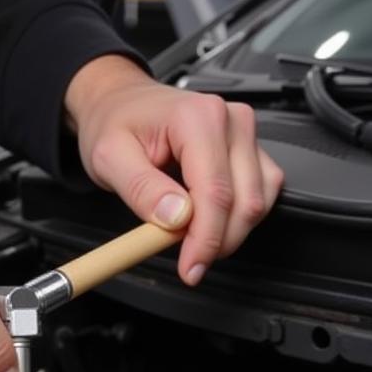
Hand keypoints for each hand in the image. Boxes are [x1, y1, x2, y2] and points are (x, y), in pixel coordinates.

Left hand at [64, 55, 283, 284]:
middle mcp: (231, 120)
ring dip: (231, 232)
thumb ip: (141, 188)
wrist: (119, 102)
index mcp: (198, 118)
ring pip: (258, 201)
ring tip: (194, 240)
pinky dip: (239, 217)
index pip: (216, 193)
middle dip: (218, 242)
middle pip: (245, 201)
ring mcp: (245, 133)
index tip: (191, 269)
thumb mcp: (109, 158)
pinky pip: (262, 192)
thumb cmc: (114, 123)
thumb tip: (177, 218)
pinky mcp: (250, 148)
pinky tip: (210, 222)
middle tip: (189, 263)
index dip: (206, 240)